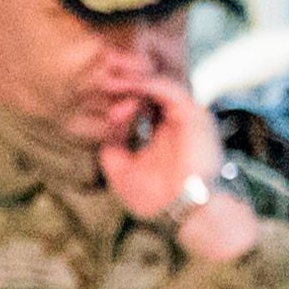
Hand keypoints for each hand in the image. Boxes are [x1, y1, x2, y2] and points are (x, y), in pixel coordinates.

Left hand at [100, 78, 259, 260]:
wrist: (180, 211)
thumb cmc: (154, 198)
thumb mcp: (121, 170)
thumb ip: (112, 146)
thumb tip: (105, 127)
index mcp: (162, 133)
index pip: (140, 103)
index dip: (116, 99)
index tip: (94, 97)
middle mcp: (175, 122)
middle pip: (149, 91)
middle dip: (123, 82)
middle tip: (99, 77)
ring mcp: (186, 117)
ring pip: (158, 85)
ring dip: (132, 79)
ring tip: (108, 79)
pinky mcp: (195, 116)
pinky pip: (169, 90)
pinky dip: (146, 84)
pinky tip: (126, 85)